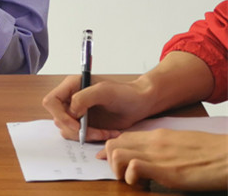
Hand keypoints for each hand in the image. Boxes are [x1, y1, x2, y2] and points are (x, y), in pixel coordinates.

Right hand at [42, 75, 150, 141]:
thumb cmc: (124, 93)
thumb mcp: (104, 91)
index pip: (51, 102)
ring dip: (85, 135)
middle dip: (75, 129)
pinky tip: (108, 133)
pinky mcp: (85, 124)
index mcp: (71, 87)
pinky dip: (92, 138)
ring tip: (105, 133)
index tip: (77, 124)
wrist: (139, 103)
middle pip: (58, 119)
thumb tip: (72, 112)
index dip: (60, 115)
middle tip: (95, 132)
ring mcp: (77, 113)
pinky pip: (80, 136)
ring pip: (67, 130)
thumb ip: (83, 98)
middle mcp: (70, 99)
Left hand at [97, 129, 227, 190]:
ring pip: (116, 154)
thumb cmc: (211, 151)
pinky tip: (143, 185)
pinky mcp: (166, 171)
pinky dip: (131, 178)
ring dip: (118, 170)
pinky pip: (133, 167)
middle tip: (123, 175)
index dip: (111, 151)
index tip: (111, 162)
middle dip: (110, 161)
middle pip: (113, 144)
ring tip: (133, 181)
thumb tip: (153, 154)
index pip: (122, 138)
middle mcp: (153, 143)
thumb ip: (164, 146)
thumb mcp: (182, 142)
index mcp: (157, 136)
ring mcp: (157, 156)